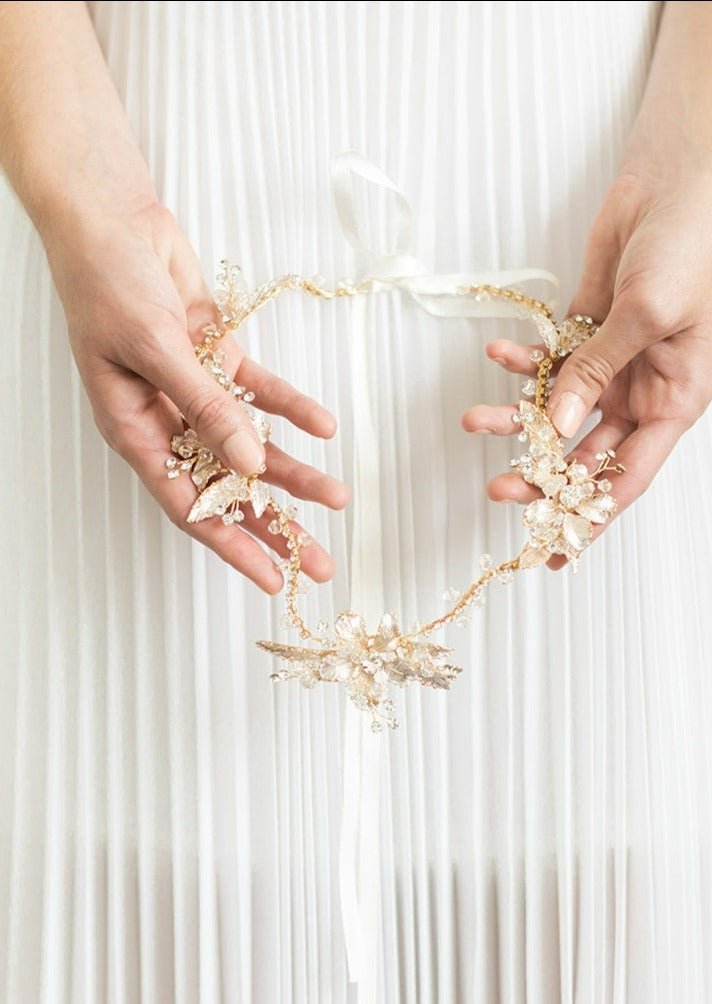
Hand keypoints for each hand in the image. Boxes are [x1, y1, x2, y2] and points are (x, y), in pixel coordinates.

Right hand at [43, 199, 348, 592]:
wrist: (113, 219)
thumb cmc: (108, 283)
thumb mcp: (155, 349)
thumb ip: (205, 407)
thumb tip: (250, 464)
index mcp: (136, 430)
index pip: (190, 505)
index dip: (233, 545)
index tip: (272, 578)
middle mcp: (168, 420)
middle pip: (229, 487)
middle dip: (275, 523)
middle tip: (319, 562)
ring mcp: (196, 391)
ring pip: (252, 446)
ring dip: (295, 472)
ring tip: (337, 499)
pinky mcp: (219, 358)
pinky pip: (262, 394)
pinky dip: (293, 409)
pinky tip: (325, 429)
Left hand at [462, 168, 711, 565]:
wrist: (672, 182)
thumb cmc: (686, 245)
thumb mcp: (647, 314)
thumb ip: (599, 371)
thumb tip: (560, 427)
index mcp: (674, 400)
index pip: (628, 477)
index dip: (592, 517)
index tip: (555, 549)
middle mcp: (641, 391)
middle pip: (585, 453)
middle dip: (540, 473)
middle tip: (498, 487)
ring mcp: (611, 363)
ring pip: (557, 410)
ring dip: (517, 419)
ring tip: (476, 420)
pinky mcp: (585, 333)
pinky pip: (547, 362)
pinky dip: (521, 364)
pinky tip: (497, 357)